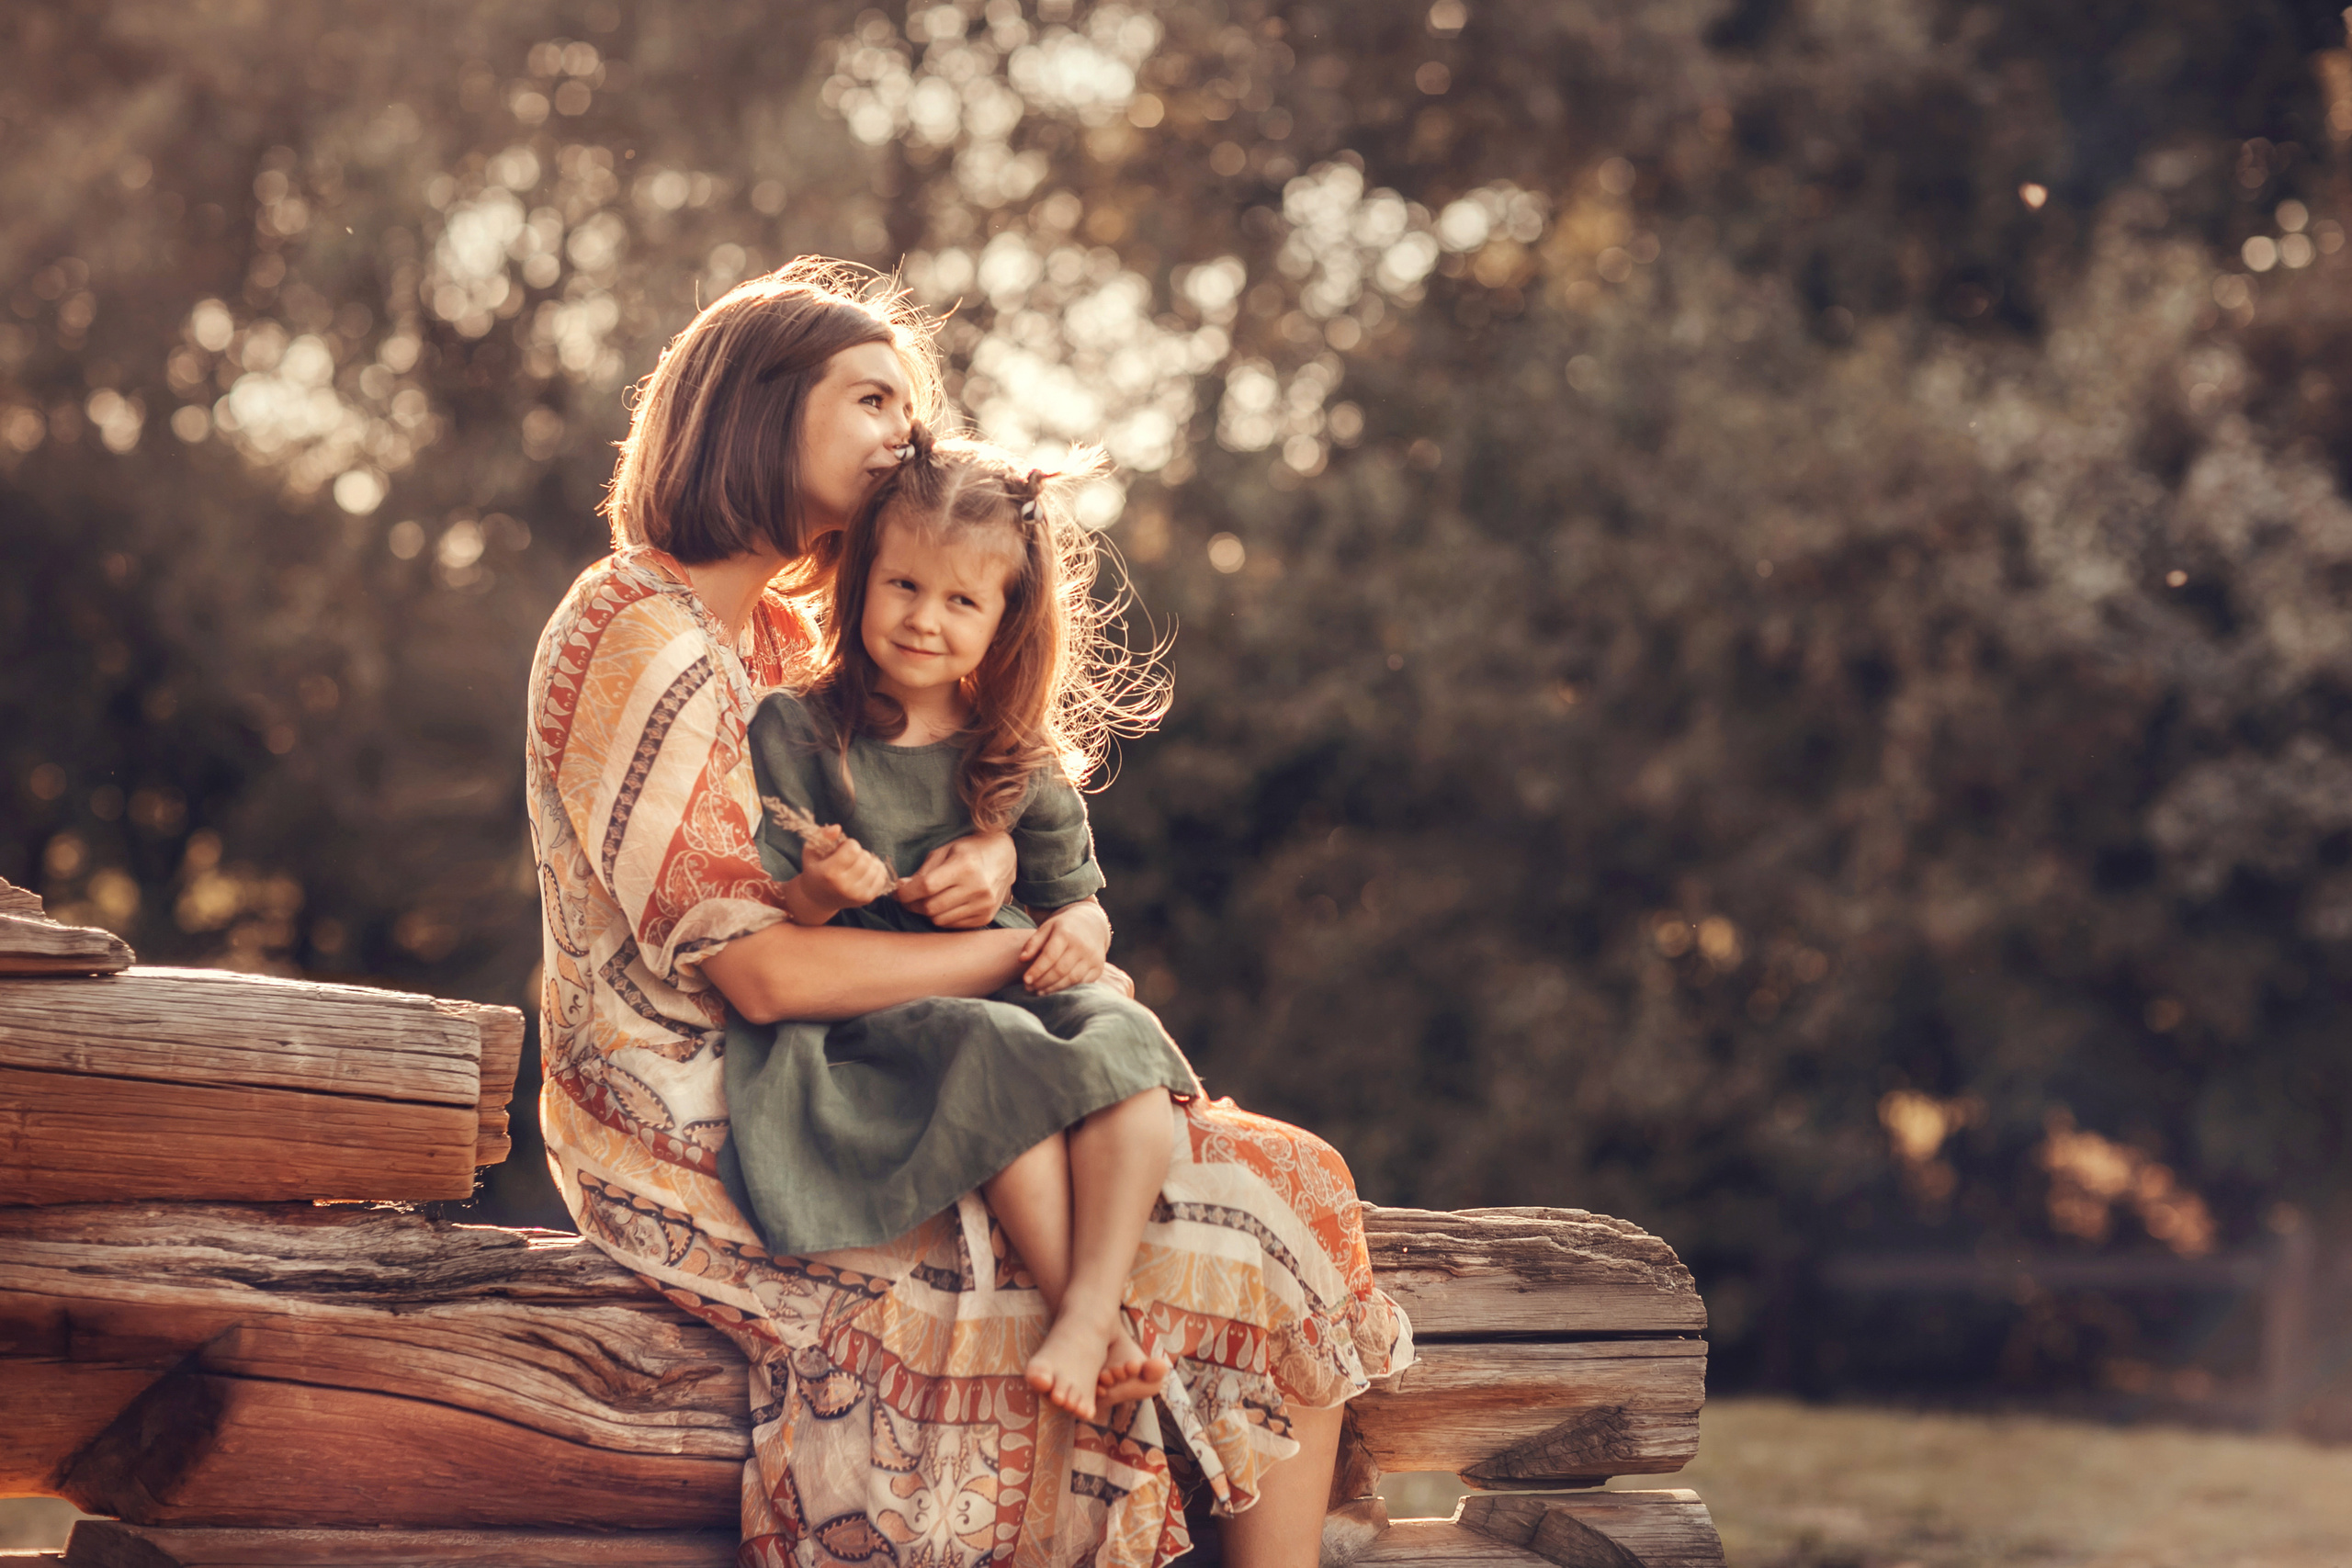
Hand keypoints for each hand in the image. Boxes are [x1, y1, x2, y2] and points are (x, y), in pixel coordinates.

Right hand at [787, 837, 894, 921]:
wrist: (818, 899)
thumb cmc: (815, 870)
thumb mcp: (811, 851)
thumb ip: (822, 835)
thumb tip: (837, 828)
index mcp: (829, 873)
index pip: (853, 848)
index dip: (849, 844)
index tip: (841, 850)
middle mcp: (844, 886)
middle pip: (865, 857)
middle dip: (858, 853)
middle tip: (848, 859)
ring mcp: (857, 894)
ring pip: (876, 866)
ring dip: (868, 861)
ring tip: (856, 865)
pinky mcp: (867, 898)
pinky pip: (882, 877)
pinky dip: (876, 870)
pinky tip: (865, 871)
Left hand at [895, 832, 1017, 928]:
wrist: (1005, 857)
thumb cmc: (970, 851)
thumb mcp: (945, 851)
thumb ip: (923, 872)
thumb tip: (901, 889)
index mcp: (965, 866)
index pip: (927, 887)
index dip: (906, 892)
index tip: (897, 892)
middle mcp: (977, 888)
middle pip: (931, 907)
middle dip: (912, 904)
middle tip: (908, 898)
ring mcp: (984, 905)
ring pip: (939, 920)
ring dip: (927, 912)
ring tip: (927, 900)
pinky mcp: (986, 917)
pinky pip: (953, 925)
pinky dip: (943, 917)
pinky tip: (945, 905)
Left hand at [1020, 900, 1109, 993]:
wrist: (1092, 924)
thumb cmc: (1064, 927)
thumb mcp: (1047, 927)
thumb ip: (1033, 942)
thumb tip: (1021, 959)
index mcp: (1066, 934)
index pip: (1050, 956)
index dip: (1037, 970)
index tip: (1025, 980)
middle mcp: (1082, 946)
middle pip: (1060, 970)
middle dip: (1043, 982)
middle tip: (1029, 988)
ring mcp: (1092, 958)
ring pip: (1071, 979)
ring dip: (1053, 988)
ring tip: (1039, 991)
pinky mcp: (1098, 968)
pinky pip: (1081, 983)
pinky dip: (1067, 989)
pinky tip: (1054, 990)